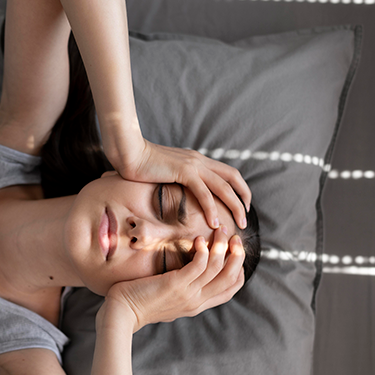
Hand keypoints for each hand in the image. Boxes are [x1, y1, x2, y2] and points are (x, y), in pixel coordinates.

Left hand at [104, 229, 244, 332]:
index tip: (236, 252)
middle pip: (231, 277)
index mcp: (198, 305)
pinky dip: (203, 250)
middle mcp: (197, 300)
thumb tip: (186, 277)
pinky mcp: (176, 284)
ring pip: (218, 267)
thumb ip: (182, 291)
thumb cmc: (140, 304)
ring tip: (219, 231)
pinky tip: (199, 240)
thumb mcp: (169, 301)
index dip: (239, 269)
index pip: (230, 289)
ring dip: (222, 246)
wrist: (122, 314)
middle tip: (234, 237)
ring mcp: (188, 293)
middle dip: (237, 254)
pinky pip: (199, 264)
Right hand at [114, 138, 251, 229]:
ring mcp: (193, 165)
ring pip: (224, 187)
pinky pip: (204, 193)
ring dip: (235, 206)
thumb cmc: (140, 164)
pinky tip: (214, 222)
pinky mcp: (183, 172)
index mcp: (197, 159)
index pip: (228, 172)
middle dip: (243, 198)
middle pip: (233, 178)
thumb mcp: (165, 171)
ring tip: (239, 224)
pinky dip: (212, 209)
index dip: (239, 188)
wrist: (128, 151)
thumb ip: (176, 179)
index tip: (241, 204)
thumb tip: (179, 192)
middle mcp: (199, 160)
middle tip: (245, 218)